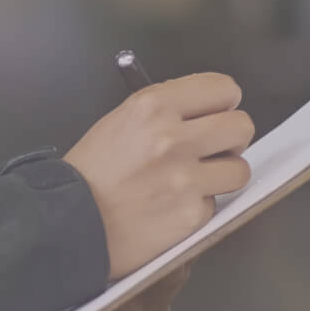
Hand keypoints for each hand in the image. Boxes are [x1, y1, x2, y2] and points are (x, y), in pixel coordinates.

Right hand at [62, 73, 253, 279]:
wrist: (67, 221)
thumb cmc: (88, 174)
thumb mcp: (119, 122)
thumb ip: (163, 113)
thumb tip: (202, 113)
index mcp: (153, 106)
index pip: (223, 89)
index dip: (224, 103)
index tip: (217, 114)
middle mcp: (173, 138)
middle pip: (242, 126)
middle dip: (231, 139)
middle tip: (213, 149)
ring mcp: (185, 179)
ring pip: (240, 169)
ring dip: (222, 175)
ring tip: (195, 181)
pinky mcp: (191, 215)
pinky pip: (216, 205)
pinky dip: (198, 207)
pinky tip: (173, 207)